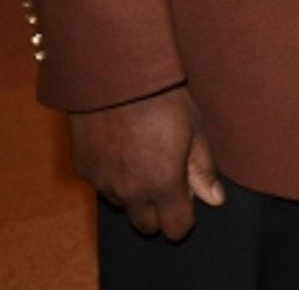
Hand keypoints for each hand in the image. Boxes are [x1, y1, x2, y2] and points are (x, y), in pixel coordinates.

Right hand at [69, 83, 224, 239]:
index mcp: (163, 185)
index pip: (175, 229)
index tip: (187, 196)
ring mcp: (103, 182)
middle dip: (158, 210)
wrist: (115, 70)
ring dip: (133, 191)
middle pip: (146, 225)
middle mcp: (130, 192)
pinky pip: (101, 183)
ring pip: (122, 204)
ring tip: (142, 154)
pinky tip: (119, 144)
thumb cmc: (162, 94)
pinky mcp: (83, 168)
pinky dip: (111, 174)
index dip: (184, 217)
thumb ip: (202, 168)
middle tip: (165, 176)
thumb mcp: (193, 126)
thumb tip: (215, 199)